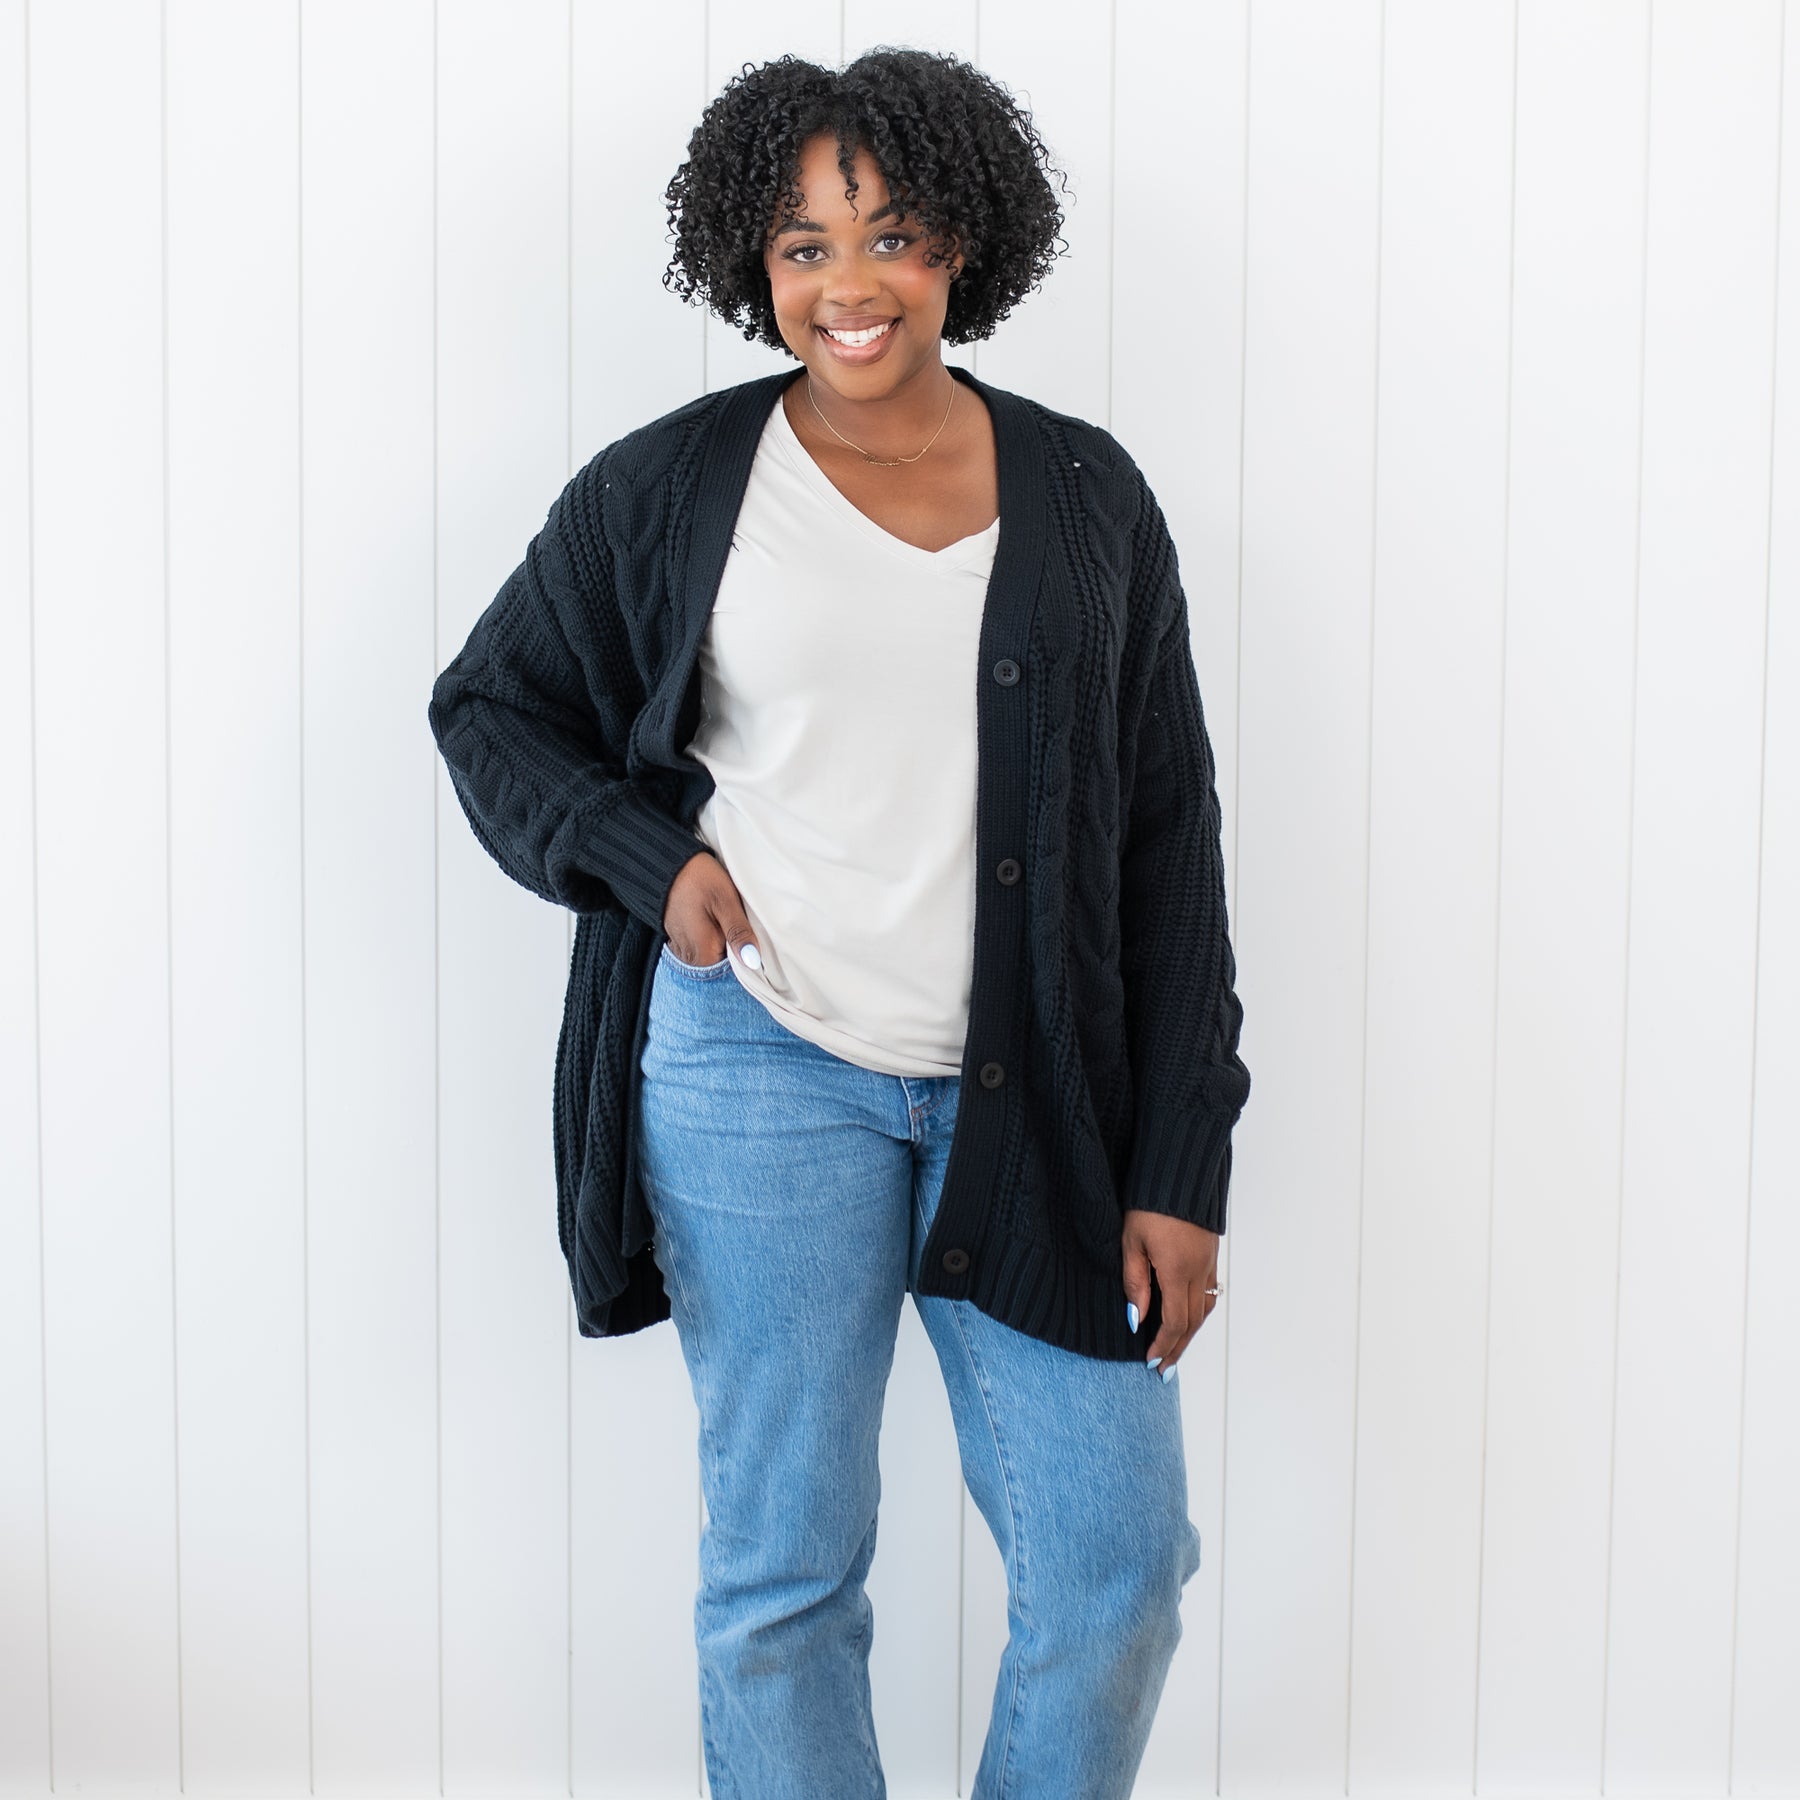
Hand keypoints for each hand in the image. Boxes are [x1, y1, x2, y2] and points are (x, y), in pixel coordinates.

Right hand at [663, 851, 761, 970]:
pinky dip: (713, 935)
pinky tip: (716, 918)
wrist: (666, 864)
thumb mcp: (726, 902)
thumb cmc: (698, 879)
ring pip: (714, 953)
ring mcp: (683, 948)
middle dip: (737, 947)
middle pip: (724, 963)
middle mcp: (691, 957)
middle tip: (741, 921)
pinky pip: (703, 945)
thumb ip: (738, 932)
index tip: (754, 938)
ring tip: (726, 917)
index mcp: (703, 954)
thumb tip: (752, 961)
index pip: (734, 970)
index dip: (747, 955)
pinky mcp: (681, 938)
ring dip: (725, 940)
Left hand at [1121, 1210, 1219, 1377]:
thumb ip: (1135, 1282)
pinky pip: (1209, 1290)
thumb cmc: (1150, 1201)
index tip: (1151, 1360)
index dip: (1164, 1344)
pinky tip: (1188, 1316)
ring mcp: (1209, 1261)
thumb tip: (1137, 1318)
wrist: (1178, 1171)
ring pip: (1205, 1308)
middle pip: (1193, 1321)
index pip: (1175, 1321)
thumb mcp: (1131, 1241)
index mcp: (1178, 1270)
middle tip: (1165, 1368)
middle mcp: (1199, 1270)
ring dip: (1191, 1332)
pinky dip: (1199, 1311)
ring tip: (1176, 1348)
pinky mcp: (1211, 1252)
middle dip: (1178, 1347)